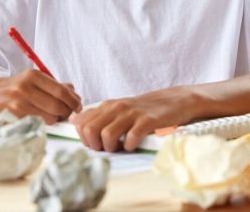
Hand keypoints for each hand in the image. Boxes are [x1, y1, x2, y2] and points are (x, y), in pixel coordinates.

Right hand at [0, 70, 80, 123]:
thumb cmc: (13, 88)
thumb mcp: (33, 80)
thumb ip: (55, 85)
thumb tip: (75, 94)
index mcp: (34, 75)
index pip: (62, 91)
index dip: (74, 101)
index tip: (78, 106)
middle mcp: (26, 87)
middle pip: (58, 105)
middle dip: (67, 112)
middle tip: (67, 114)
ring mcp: (18, 102)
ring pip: (50, 116)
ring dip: (56, 119)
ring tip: (53, 116)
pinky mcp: (12, 116)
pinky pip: (37, 123)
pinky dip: (44, 123)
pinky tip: (41, 119)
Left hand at [69, 89, 188, 151]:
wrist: (175, 100)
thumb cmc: (146, 108)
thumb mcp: (120, 108)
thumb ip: (99, 114)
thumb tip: (74, 122)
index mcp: (109, 105)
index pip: (81, 123)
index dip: (84, 138)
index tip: (96, 143)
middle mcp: (118, 107)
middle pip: (90, 130)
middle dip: (95, 146)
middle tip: (108, 148)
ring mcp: (133, 113)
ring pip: (107, 135)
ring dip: (112, 147)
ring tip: (121, 147)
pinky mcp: (148, 121)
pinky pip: (130, 138)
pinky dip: (130, 146)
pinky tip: (134, 144)